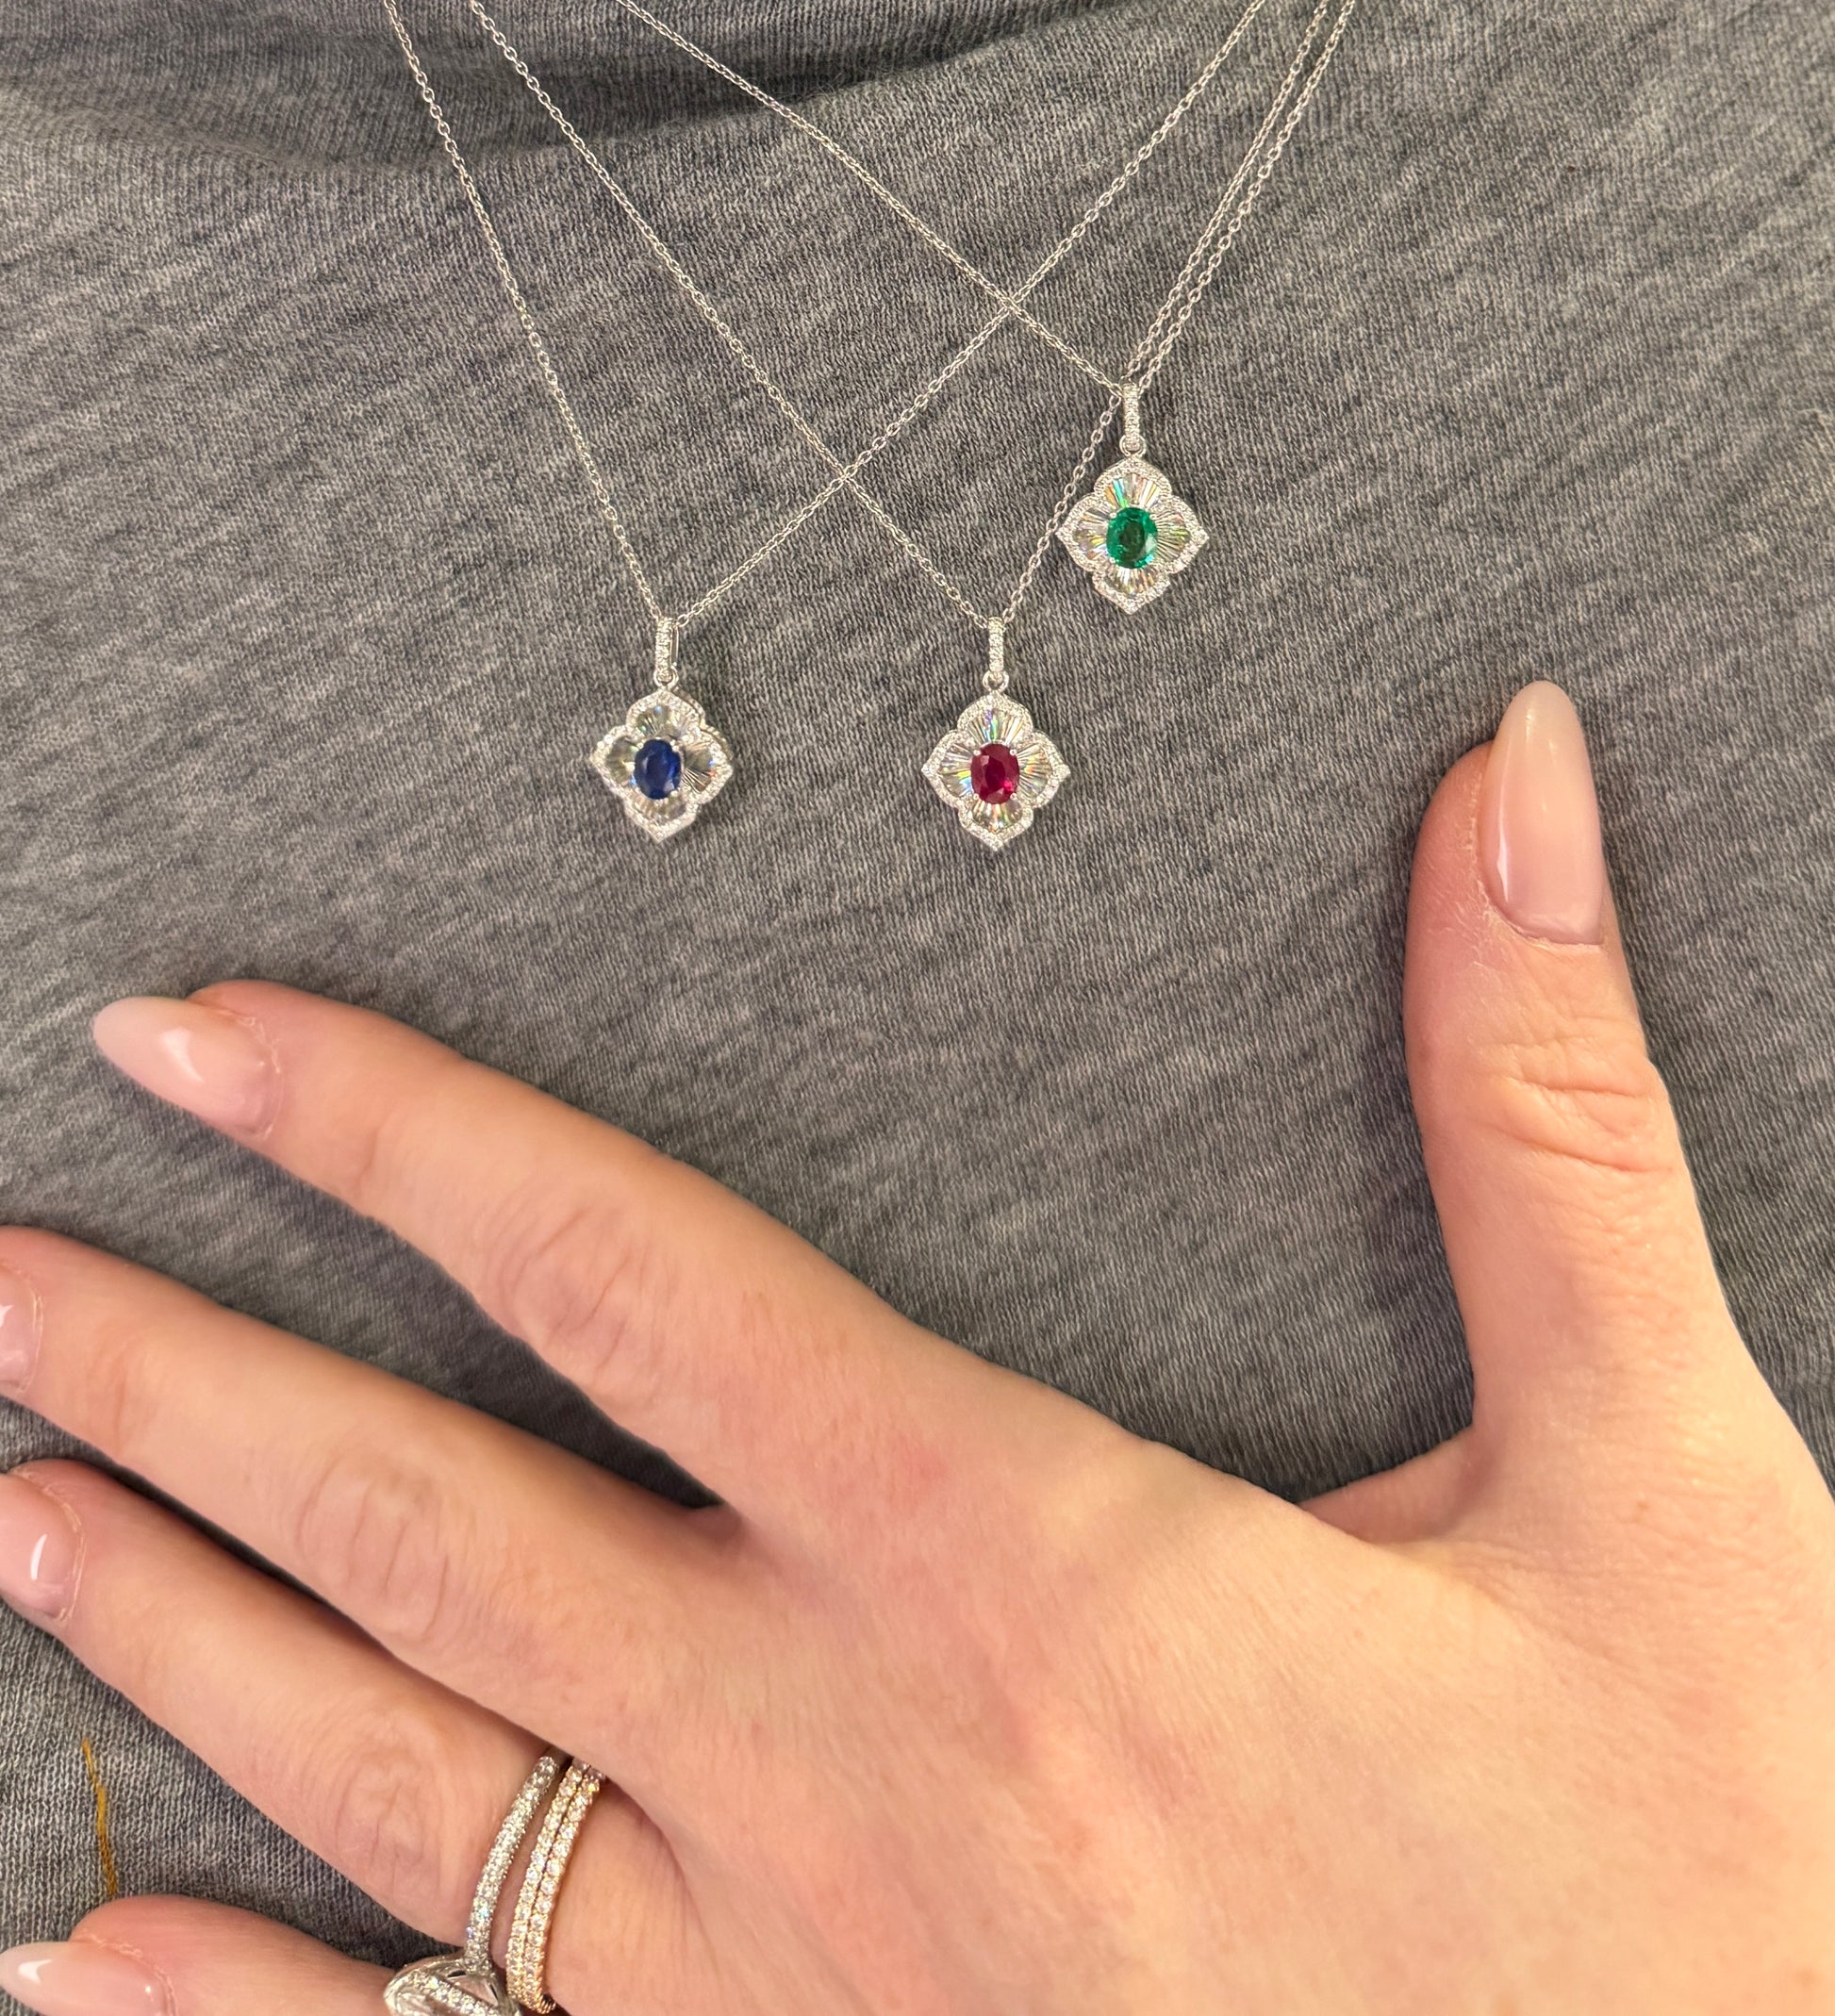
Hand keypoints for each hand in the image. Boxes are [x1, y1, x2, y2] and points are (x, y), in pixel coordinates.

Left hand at [0, 684, 1829, 2014]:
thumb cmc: (1694, 1909)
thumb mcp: (1660, 1491)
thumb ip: (1540, 1116)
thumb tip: (1504, 792)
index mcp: (1024, 1569)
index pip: (625, 1274)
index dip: (387, 1126)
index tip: (200, 1036)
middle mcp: (852, 1781)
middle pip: (435, 1531)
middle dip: (183, 1382)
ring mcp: (803, 2007)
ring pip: (405, 1793)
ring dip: (185, 1639)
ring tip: (15, 1509)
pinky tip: (87, 1960)